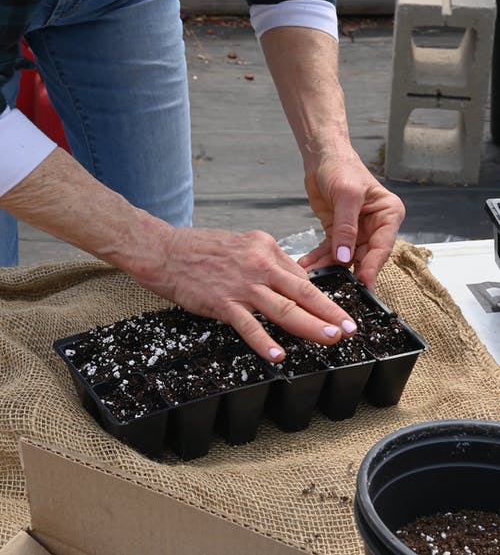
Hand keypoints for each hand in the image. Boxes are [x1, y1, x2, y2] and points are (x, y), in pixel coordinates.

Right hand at [127, 222, 359, 362]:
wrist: (164, 251)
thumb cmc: (200, 249)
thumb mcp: (242, 245)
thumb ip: (267, 263)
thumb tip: (292, 284)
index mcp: (265, 247)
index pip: (300, 275)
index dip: (322, 296)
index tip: (338, 312)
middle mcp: (258, 263)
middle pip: (302, 291)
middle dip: (329, 312)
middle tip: (349, 328)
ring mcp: (241, 284)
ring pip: (283, 308)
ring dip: (310, 325)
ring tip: (330, 339)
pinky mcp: (222, 301)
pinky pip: (247, 325)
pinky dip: (263, 341)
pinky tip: (278, 355)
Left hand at [298, 148, 404, 288]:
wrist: (322, 158)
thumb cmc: (342, 167)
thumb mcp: (346, 195)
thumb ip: (347, 227)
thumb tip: (345, 257)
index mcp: (388, 215)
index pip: (382, 247)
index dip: (372, 267)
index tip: (363, 285)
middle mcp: (376, 226)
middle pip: (364, 257)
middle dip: (348, 273)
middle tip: (335, 289)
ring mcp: (357, 232)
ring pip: (345, 258)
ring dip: (329, 268)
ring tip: (314, 279)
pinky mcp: (339, 233)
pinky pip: (330, 251)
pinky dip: (319, 260)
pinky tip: (307, 267)